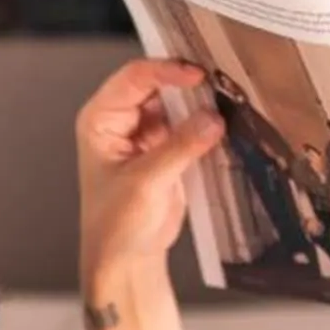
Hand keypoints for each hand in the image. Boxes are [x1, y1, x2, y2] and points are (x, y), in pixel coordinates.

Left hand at [76, 57, 226, 288]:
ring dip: (201, 103)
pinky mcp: (167, 148)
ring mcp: (146, 133)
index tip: (197, 76)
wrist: (127, 259)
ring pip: (178, 104)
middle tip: (220, 84)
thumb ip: (180, 147)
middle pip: (158, 85)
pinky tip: (226, 123)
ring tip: (228, 102)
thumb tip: (213, 118)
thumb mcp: (146, 183)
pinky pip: (190, 125)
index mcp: (101, 119)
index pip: (134, 78)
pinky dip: (207, 124)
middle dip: (189, 85)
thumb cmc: (116, 225)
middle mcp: (122, 120)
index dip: (166, 71)